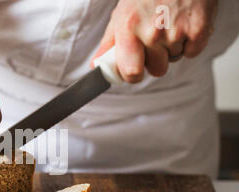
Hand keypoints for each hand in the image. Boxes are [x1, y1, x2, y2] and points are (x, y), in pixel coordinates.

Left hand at [91, 0, 217, 82]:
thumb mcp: (122, 14)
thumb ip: (109, 43)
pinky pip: (192, 52)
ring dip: (172, 47)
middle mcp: (152, 32)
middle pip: (156, 70)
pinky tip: (184, 23)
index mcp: (129, 28)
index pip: (131, 73)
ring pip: (174, 59)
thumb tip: (96, 66)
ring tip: (170, 23)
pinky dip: (190, 42)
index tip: (134, 69)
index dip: (133, 75)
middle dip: (156, 59)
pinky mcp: (199, 30)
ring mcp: (177, 31)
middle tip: (156, 37)